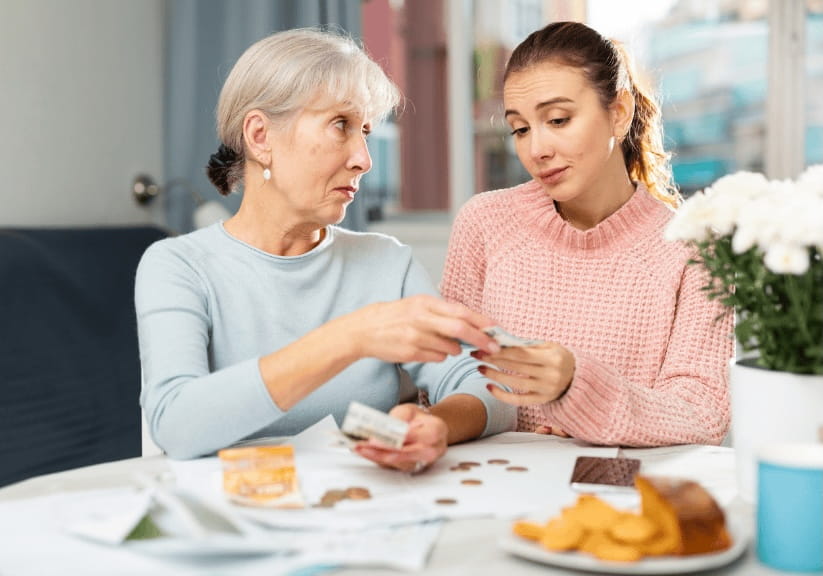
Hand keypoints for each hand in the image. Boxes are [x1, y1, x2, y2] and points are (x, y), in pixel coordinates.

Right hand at [349, 294, 500, 362]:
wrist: (363, 330)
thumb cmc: (393, 317)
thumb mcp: (416, 305)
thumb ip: (441, 312)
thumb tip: (469, 322)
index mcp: (425, 302)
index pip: (461, 311)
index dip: (482, 321)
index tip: (496, 329)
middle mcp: (421, 318)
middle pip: (460, 329)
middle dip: (481, 339)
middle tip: (494, 347)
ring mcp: (416, 336)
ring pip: (450, 348)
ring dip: (456, 350)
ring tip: (446, 346)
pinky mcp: (411, 352)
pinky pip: (437, 358)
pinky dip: (440, 357)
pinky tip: (429, 350)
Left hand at [353, 403, 446, 472]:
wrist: (429, 430)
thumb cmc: (419, 419)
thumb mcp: (410, 410)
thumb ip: (398, 418)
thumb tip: (382, 429)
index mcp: (436, 431)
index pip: (411, 436)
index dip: (391, 438)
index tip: (374, 438)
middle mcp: (431, 450)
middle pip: (403, 454)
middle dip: (380, 451)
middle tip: (361, 446)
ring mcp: (422, 462)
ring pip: (395, 462)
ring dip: (375, 456)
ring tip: (358, 448)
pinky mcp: (411, 468)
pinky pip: (392, 466)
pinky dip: (376, 459)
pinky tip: (363, 452)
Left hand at [472, 342, 574, 404]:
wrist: (577, 378)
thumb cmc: (558, 357)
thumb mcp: (549, 346)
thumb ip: (526, 345)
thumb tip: (499, 341)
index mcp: (552, 358)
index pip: (520, 354)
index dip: (500, 350)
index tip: (484, 345)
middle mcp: (551, 375)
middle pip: (516, 367)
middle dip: (493, 360)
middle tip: (476, 355)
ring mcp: (546, 390)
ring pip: (515, 383)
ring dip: (495, 375)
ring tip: (480, 368)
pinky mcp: (542, 401)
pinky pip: (518, 400)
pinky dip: (502, 395)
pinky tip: (489, 386)